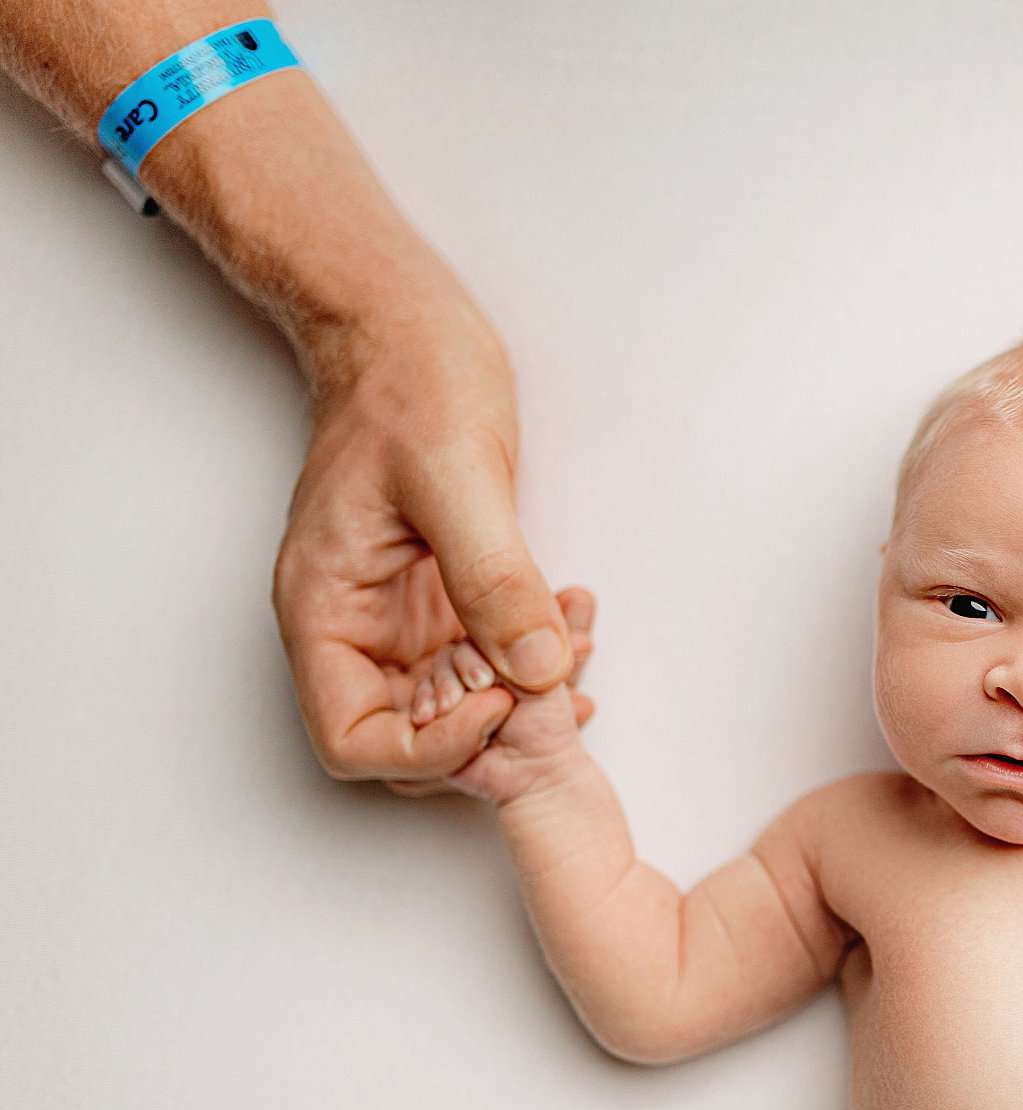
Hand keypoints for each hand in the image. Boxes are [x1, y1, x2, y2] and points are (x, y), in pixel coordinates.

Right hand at [271, 316, 590, 792]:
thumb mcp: (458, 479)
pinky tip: (575, 624)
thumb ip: (495, 578)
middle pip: (409, 739)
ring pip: (456, 705)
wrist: (411, 330)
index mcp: (326, 609)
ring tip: (578, 645)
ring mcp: (401, 616)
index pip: (354, 740)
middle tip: (558, 684)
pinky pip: (486, 659)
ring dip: (521, 696)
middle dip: (489, 728)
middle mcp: (357, 626)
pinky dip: (532, 658)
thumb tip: (539, 669)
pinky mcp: (444, 597)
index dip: (430, 750)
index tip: (503, 706)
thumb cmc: (411, 385)